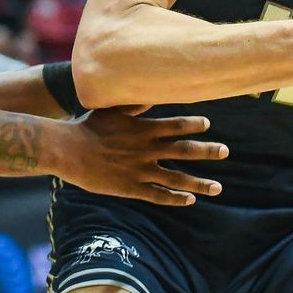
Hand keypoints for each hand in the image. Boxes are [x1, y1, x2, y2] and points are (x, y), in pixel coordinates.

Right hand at [54, 108, 227, 206]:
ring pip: (177, 178)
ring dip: (200, 183)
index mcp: (143, 128)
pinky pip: (158, 195)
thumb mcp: (112, 109)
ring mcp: (140, 170)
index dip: (194, 125)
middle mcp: (147, 149)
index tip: (207, 125)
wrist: (67, 150)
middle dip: (207, 151)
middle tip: (225, 151)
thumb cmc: (88, 126)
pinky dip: (175, 198)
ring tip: (218, 187)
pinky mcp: (131, 188)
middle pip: (184, 150)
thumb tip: (151, 93)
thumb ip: (134, 104)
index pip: (177, 126)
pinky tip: (190, 200)